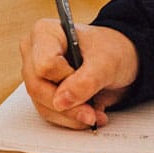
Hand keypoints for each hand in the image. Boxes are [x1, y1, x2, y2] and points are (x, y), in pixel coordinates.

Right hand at [18, 18, 137, 128]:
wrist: (120, 60)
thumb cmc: (112, 50)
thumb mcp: (106, 62)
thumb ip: (85, 81)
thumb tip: (60, 102)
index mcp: (44, 33)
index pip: (43, 64)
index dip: (66, 78)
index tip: (88, 78)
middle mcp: (33, 53)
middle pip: (38, 88)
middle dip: (68, 106)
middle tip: (92, 113)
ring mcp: (36, 75)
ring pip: (43, 105)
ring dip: (72, 116)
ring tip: (95, 114)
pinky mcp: (43, 92)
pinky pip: (50, 113)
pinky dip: (71, 119)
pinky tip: (90, 114)